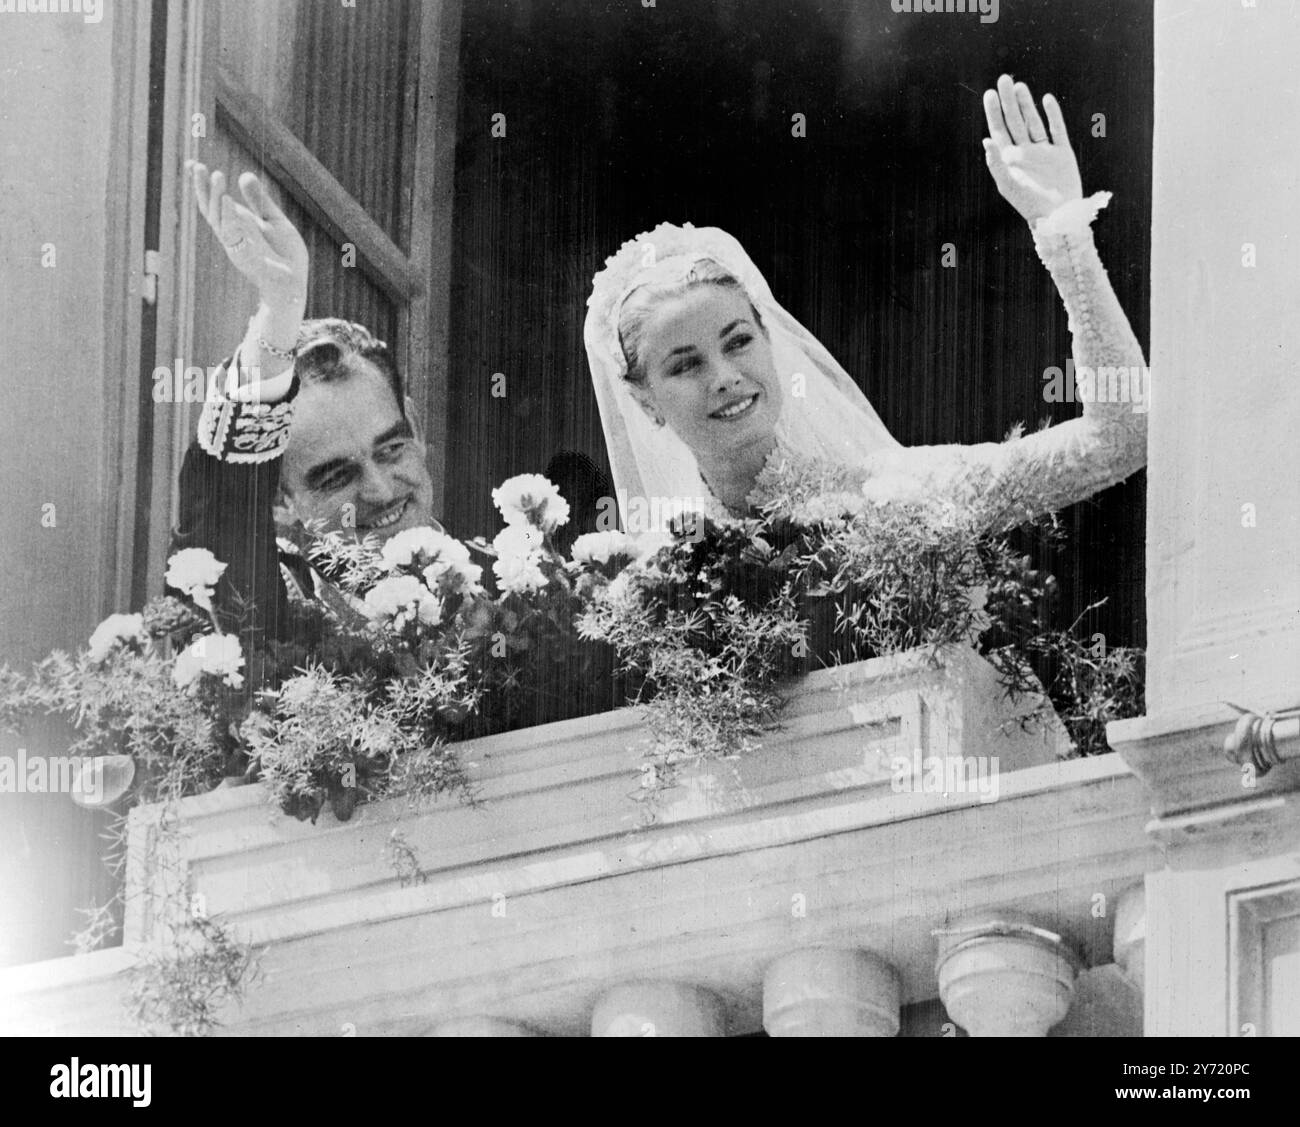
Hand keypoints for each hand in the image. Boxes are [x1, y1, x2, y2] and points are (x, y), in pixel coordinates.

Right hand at [187, 162, 307, 303]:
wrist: (294, 283)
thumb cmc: (285, 255)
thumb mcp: (274, 221)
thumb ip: (260, 201)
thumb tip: (244, 174)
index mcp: (239, 223)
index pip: (215, 200)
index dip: (203, 183)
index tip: (191, 164)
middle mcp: (233, 233)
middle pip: (210, 207)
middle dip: (201, 187)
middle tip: (194, 165)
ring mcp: (236, 244)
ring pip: (218, 218)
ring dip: (215, 196)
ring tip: (216, 174)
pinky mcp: (243, 255)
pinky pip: (231, 233)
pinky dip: (227, 215)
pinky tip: (226, 198)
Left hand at [982, 75, 1081, 223]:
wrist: (1057, 216)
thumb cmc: (1028, 204)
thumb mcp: (1008, 184)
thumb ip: (996, 162)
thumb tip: (986, 139)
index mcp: (1010, 159)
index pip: (999, 130)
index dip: (994, 112)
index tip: (990, 94)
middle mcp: (1026, 152)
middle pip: (1015, 121)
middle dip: (1009, 101)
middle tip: (1004, 79)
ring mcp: (1044, 151)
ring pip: (1034, 122)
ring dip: (1027, 104)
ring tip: (1020, 86)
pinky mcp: (1062, 153)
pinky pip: (1057, 130)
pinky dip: (1052, 115)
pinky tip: (1047, 100)